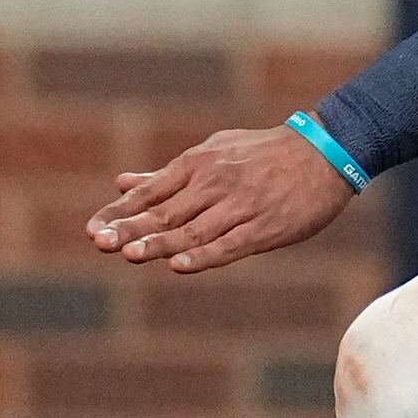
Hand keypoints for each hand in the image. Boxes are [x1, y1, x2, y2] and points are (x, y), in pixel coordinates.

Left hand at [86, 123, 356, 273]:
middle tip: (99, 243)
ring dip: (159, 244)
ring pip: (192, 230)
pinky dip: (203, 256)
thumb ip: (166, 175)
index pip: (150, 192)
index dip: (119, 212)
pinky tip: (179, 265)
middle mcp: (214, 184)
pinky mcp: (264, 227)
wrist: (325, 152)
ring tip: (128, 254)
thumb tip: (122, 182)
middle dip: (130, 229)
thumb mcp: (213, 153)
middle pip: (165, 212)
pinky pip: (228, 245)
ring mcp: (239, 206)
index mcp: (198, 164)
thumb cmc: (263, 154)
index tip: (92, 230)